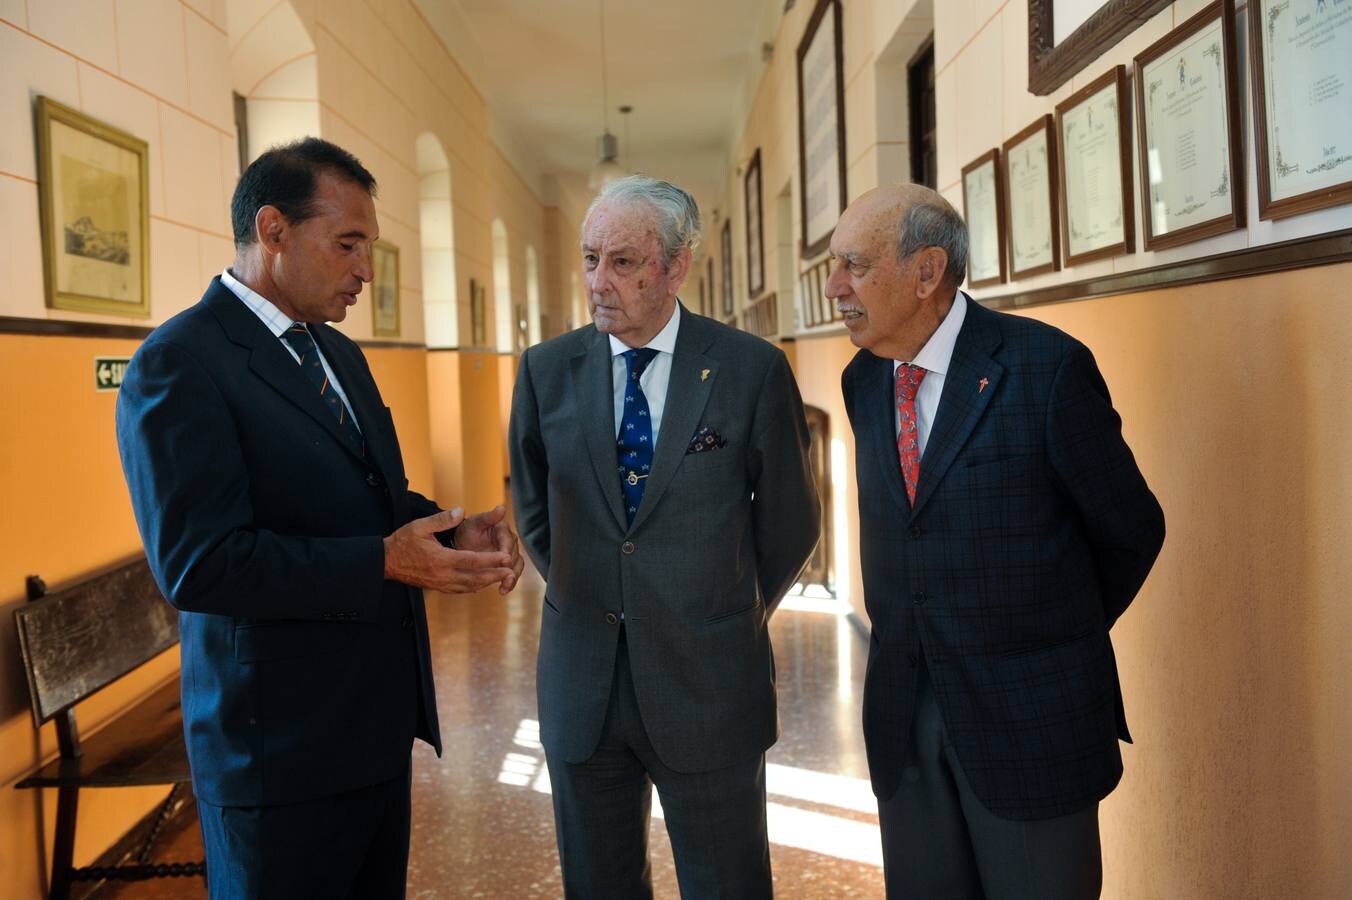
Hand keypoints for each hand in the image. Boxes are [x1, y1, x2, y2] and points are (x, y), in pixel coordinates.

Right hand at [383, 508, 516, 594]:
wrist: (386, 562)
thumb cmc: (403, 541)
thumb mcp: (420, 525)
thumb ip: (442, 519)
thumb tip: (461, 511)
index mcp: (441, 559)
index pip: (472, 561)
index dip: (491, 560)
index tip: (506, 558)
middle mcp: (443, 574)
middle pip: (475, 578)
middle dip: (494, 575)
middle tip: (511, 572)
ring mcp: (440, 584)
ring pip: (469, 586)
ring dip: (487, 582)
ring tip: (502, 578)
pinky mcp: (438, 587)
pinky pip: (461, 590)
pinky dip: (474, 587)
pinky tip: (482, 582)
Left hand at [452, 505, 523, 594]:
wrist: (461, 543)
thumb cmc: (467, 530)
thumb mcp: (474, 522)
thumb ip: (488, 517)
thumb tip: (501, 507)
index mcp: (502, 529)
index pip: (508, 540)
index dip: (507, 550)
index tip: (506, 560)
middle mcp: (509, 541)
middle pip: (515, 555)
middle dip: (511, 568)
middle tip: (507, 578)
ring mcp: (509, 554)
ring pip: (516, 567)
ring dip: (512, 578)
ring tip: (505, 588)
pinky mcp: (505, 566)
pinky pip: (510, 574)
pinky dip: (508, 583)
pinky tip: (502, 591)